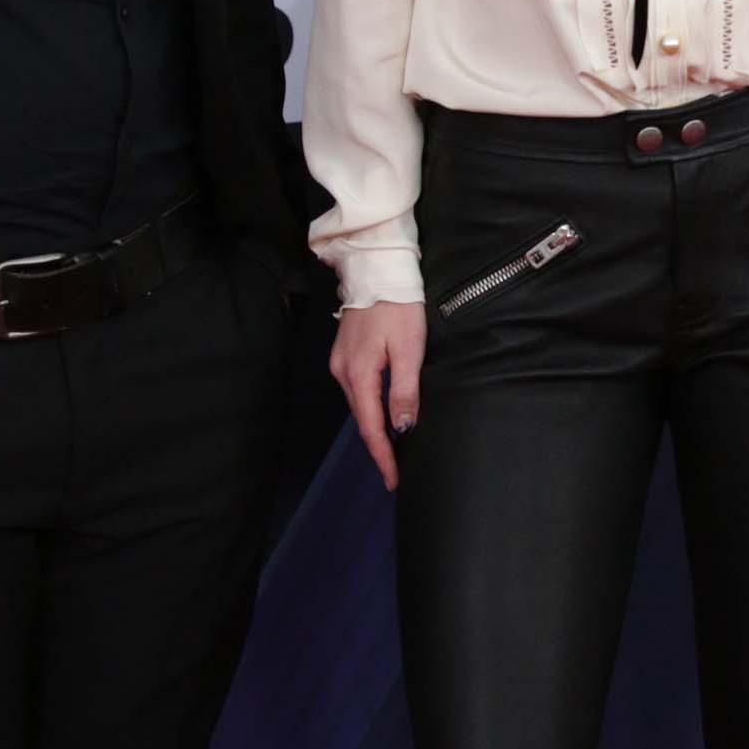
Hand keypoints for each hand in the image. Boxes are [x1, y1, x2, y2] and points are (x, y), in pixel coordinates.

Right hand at [329, 301, 427, 489]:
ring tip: (390, 450)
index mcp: (359, 374)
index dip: (383, 455)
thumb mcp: (409, 348)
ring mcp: (340, 361)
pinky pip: (357, 389)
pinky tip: (380, 415)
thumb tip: (402, 428)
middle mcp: (342, 372)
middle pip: (361, 419)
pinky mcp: (344, 352)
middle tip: (394, 472)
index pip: (371, 427)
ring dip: (373, 428)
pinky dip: (369, 408)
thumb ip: (404, 390)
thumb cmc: (398, 306)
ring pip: (358, 405)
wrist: (376, 268)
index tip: (393, 479)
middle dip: (378, 447)